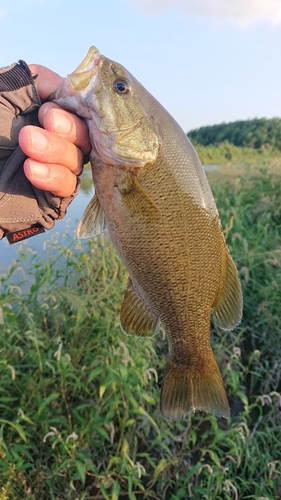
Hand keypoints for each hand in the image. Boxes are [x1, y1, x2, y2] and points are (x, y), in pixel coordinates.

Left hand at [18, 65, 90, 197]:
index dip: (74, 104)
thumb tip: (62, 83)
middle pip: (83, 133)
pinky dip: (53, 176)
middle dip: (68, 126)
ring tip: (27, 144)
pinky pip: (67, 185)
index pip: (74, 106)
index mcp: (39, 112)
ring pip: (76, 159)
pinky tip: (31, 170)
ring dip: (57, 150)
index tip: (53, 103)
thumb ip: (28, 82)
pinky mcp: (51, 195)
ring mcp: (53, 167)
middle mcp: (52, 139)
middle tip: (46, 119)